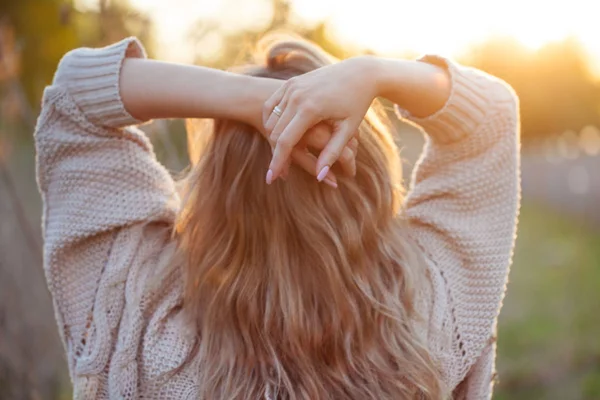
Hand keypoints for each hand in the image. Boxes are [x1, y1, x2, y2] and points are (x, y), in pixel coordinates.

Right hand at [262, 56, 377, 183]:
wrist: (359, 72)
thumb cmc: (356, 103)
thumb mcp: (347, 129)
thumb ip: (332, 153)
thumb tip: (320, 177)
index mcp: (310, 108)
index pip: (285, 141)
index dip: (277, 162)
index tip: (270, 179)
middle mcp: (296, 96)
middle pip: (276, 132)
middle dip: (274, 153)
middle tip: (275, 172)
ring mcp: (291, 87)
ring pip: (272, 120)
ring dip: (273, 138)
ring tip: (278, 154)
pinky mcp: (290, 83)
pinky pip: (272, 106)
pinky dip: (271, 121)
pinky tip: (276, 134)